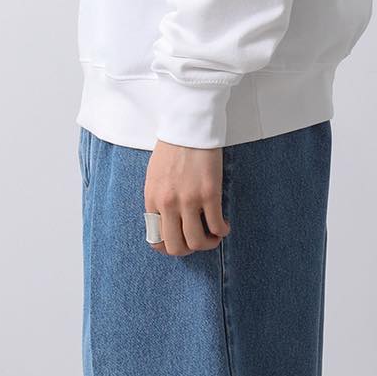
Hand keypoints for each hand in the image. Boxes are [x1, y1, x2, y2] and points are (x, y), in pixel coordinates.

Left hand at [144, 139, 230, 256]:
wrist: (188, 126)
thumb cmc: (172, 148)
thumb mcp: (154, 177)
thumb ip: (158, 200)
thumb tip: (166, 222)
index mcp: (152, 199)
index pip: (156, 239)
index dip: (169, 247)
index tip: (180, 242)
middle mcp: (168, 204)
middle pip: (176, 246)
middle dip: (188, 250)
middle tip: (198, 240)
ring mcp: (189, 200)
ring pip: (196, 241)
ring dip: (207, 244)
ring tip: (213, 235)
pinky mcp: (209, 193)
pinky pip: (217, 225)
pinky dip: (222, 231)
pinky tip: (224, 226)